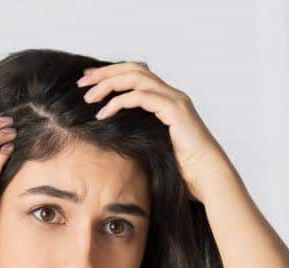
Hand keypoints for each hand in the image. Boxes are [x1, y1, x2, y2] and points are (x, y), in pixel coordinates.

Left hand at [76, 61, 232, 201]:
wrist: (206, 177)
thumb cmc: (181, 168)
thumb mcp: (151, 145)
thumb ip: (135, 133)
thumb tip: (107, 135)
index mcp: (166, 99)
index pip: (135, 74)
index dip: (110, 73)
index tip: (88, 81)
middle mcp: (171, 94)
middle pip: (133, 69)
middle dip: (105, 73)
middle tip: (81, 82)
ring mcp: (175, 100)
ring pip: (136, 77)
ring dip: (108, 84)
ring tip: (88, 97)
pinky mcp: (175, 110)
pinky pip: (141, 96)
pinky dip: (119, 102)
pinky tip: (103, 113)